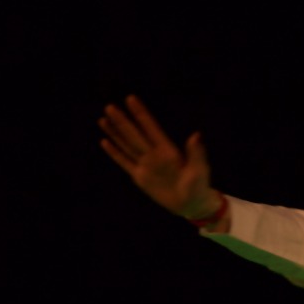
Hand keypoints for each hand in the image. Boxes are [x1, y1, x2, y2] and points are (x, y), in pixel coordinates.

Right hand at [98, 95, 220, 220]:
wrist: (191, 204)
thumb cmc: (199, 185)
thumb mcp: (199, 169)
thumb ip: (196, 153)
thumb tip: (196, 135)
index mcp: (168, 150)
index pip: (151, 128)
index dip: (141, 114)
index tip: (131, 99)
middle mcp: (154, 154)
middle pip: (134, 135)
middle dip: (122, 121)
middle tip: (110, 107)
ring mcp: (146, 165)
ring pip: (126, 145)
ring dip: (115, 133)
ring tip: (103, 119)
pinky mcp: (140, 177)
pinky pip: (124, 162)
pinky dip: (115, 153)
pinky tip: (105, 141)